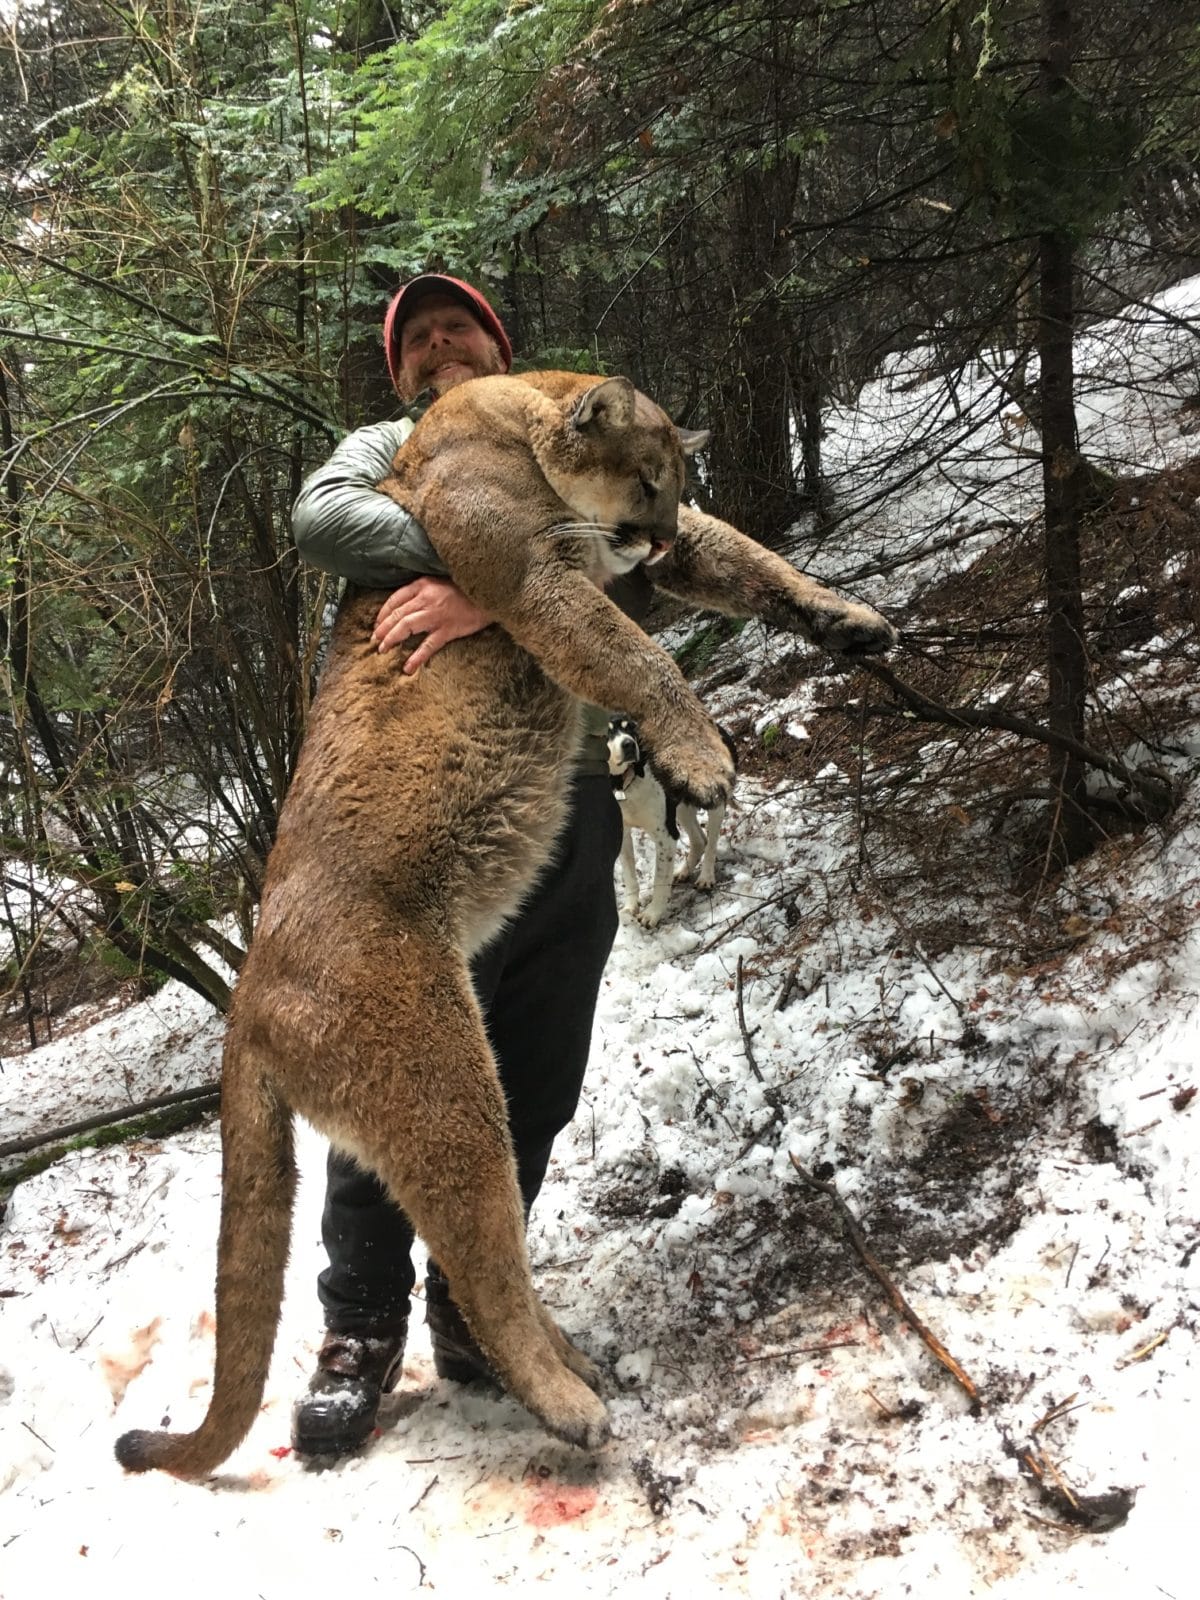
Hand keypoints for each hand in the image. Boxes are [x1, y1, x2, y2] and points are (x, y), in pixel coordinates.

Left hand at [373, 577, 493, 674]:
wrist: (491, 593)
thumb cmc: (467, 588)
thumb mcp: (441, 580)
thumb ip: (423, 590)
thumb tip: (405, 605)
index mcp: (423, 584)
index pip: (395, 598)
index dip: (383, 613)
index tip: (377, 623)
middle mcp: (427, 598)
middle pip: (398, 614)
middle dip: (382, 629)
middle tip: (374, 640)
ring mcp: (437, 615)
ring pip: (407, 627)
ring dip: (391, 639)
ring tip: (382, 650)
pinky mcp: (449, 630)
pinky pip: (428, 645)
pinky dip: (416, 657)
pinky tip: (408, 668)